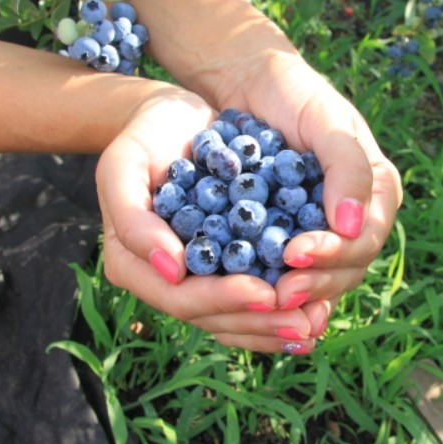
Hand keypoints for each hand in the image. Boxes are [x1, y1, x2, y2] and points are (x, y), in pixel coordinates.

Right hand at [95, 85, 316, 352]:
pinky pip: (254, 297)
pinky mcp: (229, 264)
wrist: (172, 118)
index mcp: (133, 265)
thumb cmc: (143, 139)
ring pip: (238, 318)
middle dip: (260, 322)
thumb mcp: (123, 166)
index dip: (224, 300)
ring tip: (316, 324)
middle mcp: (168, 280)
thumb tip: (172, 270)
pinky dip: (285, 305)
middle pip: (215, 318)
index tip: (266, 293)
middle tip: (304, 323)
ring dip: (277, 325)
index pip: (181, 298)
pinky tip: (319, 307)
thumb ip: (134, 220)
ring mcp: (199, 276)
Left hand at [207, 58, 403, 339]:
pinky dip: (276, 291)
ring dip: (297, 297)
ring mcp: (323, 230)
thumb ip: (348, 167)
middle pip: (347, 269)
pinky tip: (254, 305)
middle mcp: (356, 217)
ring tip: (266, 303)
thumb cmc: (295, 93)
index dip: (333, 255)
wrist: (251, 83)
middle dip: (314, 284)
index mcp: (378, 192)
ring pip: (322, 280)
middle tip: (277, 292)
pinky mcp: (290, 236)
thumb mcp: (327, 121)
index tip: (294, 255)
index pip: (365, 239)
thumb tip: (353, 226)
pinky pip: (292, 273)